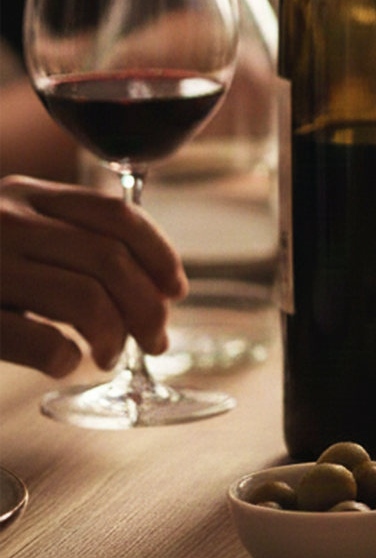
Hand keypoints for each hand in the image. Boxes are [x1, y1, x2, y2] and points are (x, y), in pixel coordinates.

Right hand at [0, 176, 187, 376]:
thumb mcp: (9, 228)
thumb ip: (62, 237)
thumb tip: (149, 282)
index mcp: (25, 196)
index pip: (118, 214)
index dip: (160, 254)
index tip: (176, 290)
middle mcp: (5, 219)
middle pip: (111, 260)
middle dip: (147, 306)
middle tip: (155, 339)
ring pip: (84, 297)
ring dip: (113, 335)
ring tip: (108, 356)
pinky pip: (34, 337)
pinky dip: (63, 355)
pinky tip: (65, 362)